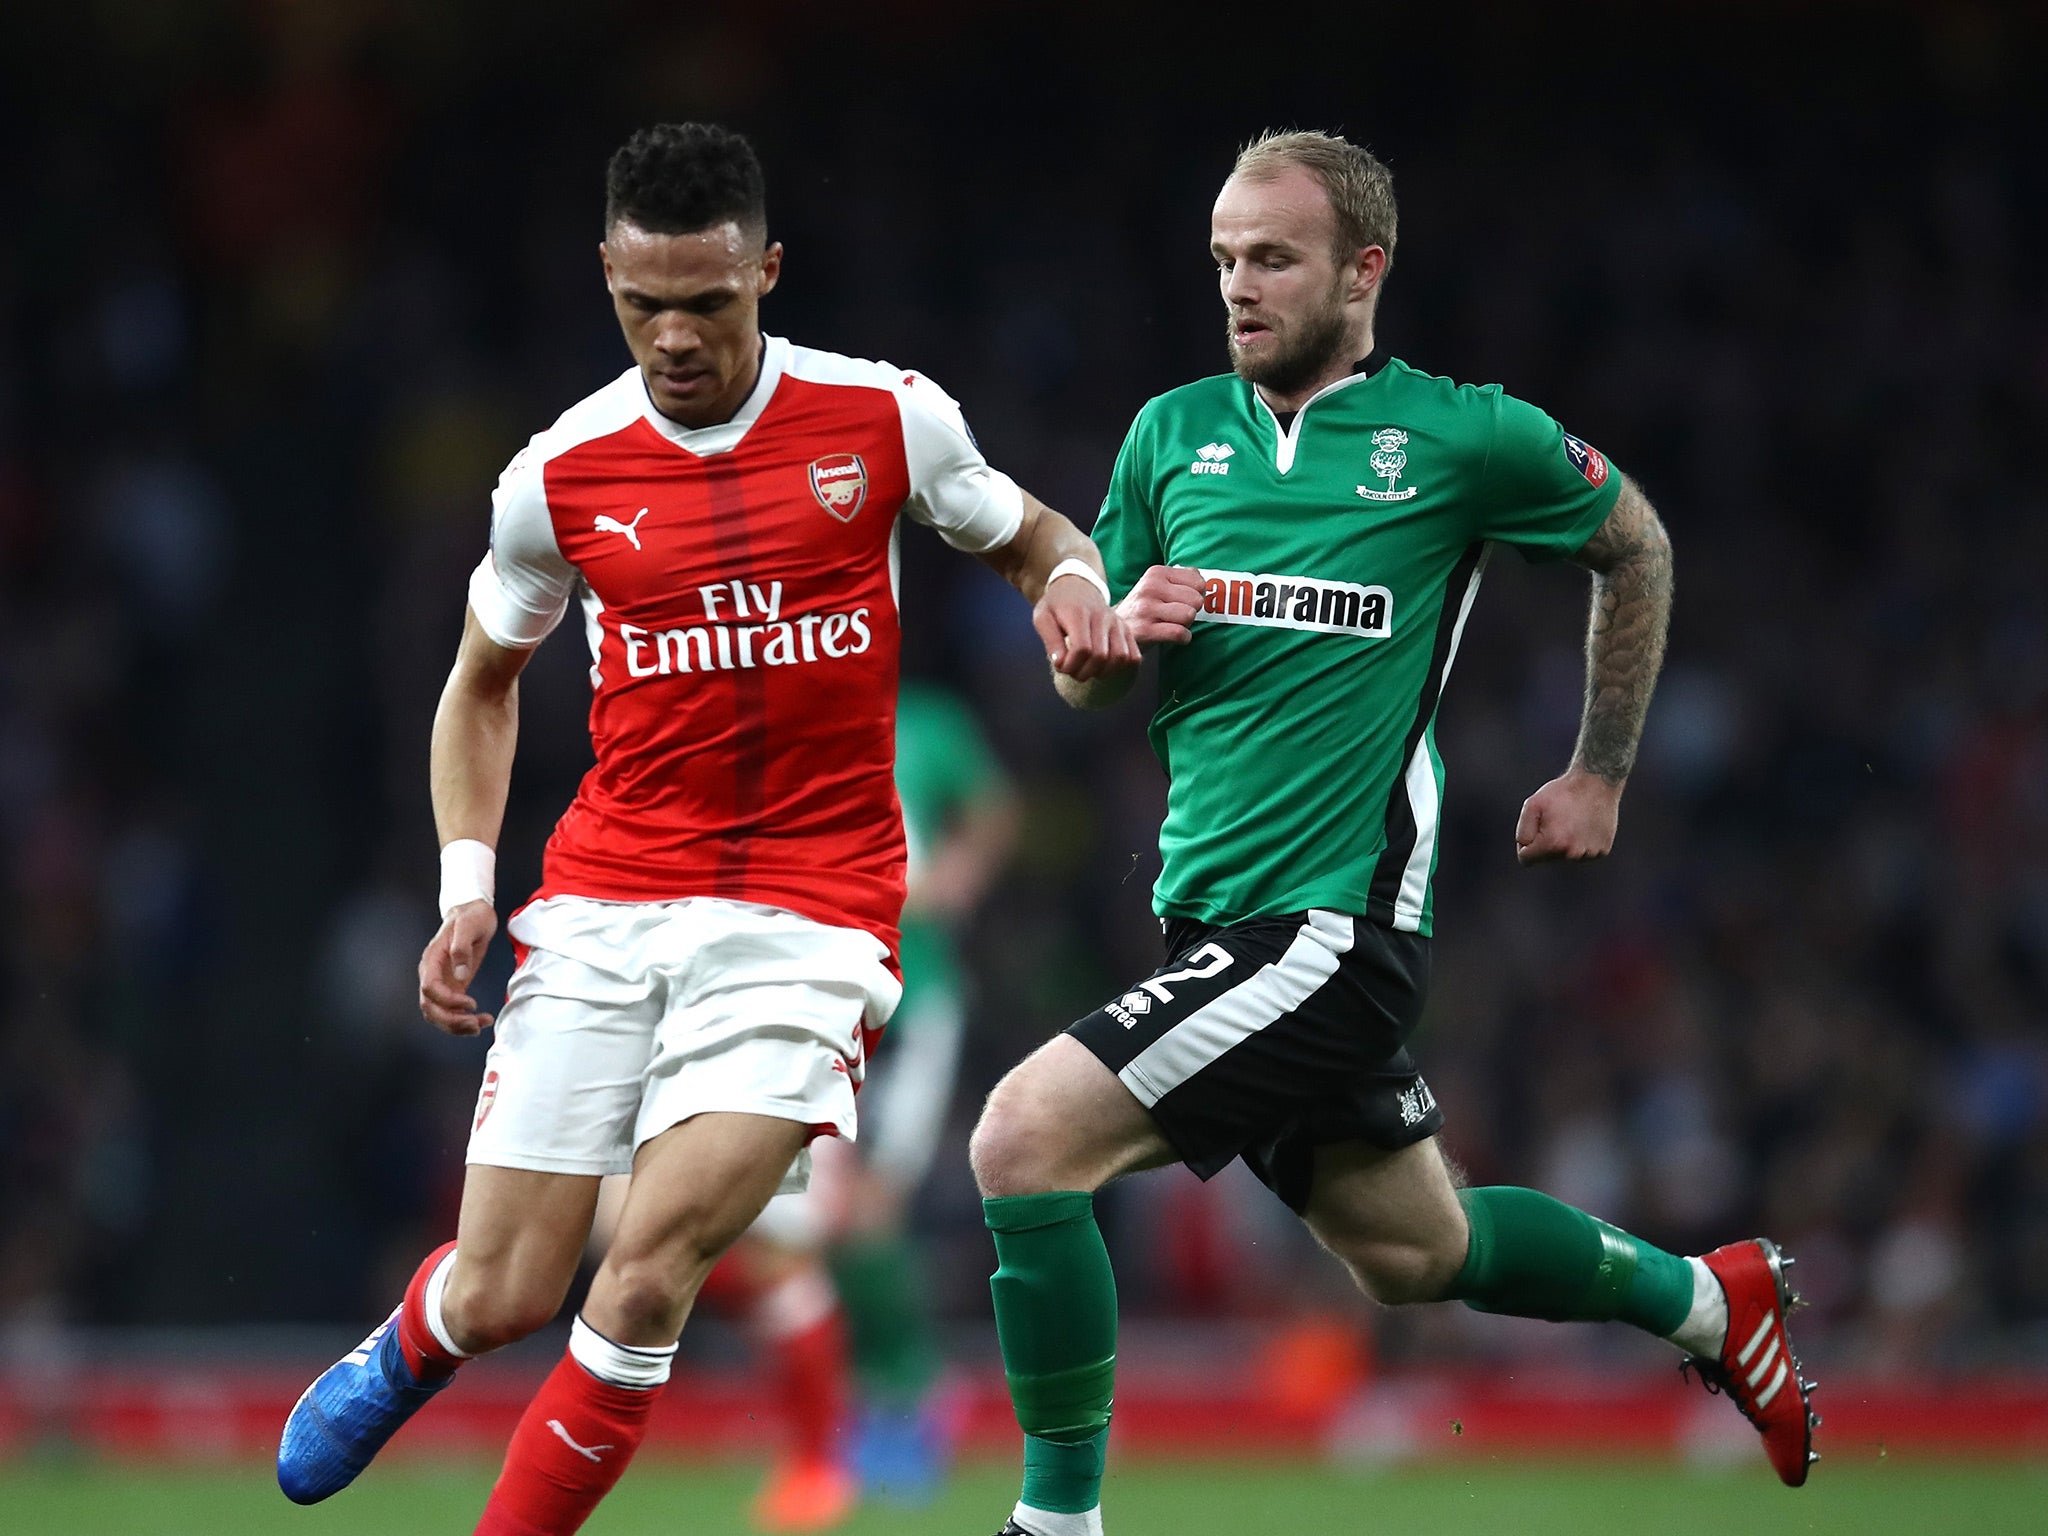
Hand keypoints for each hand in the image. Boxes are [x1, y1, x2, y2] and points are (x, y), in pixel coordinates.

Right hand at [419, 900, 498, 1034]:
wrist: (473, 912)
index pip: (430, 988)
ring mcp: (442, 983)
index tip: (471, 1003)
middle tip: (476, 1024)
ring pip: (439, 1014)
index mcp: (431, 960)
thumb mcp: (468, 926)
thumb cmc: (470, 917)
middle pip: (430, 1007)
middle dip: (451, 1021)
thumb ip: (461, 948)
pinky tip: (481, 1021)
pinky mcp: (454, 987)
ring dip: (457, 1025)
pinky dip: (463, 1020)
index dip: (448, 1000)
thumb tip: (460, 975)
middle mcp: (432, 975)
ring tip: (480, 1026)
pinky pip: (451, 1011)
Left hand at [1034, 571, 1140, 679]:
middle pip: (1101, 656)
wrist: (1076, 586)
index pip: (1082, 649)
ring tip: (1088, 668)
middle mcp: (1102, 617)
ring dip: (1102, 672)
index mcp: (1079, 613)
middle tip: (1072, 670)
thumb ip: (1050, 641)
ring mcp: (1117, 623)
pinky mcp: (1126, 630)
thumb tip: (1060, 663)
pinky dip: (1120, 667)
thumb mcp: (1042, 618)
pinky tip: (1104, 666)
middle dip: (1083, 672)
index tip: (1060, 665)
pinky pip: (1133, 656)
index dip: (1071, 665)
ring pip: (1120, 658)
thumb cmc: (1057, 605)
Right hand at [1117, 565, 1206, 646]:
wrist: (1113, 629)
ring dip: (1186, 624)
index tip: (1185, 601)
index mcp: (1156, 573)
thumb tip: (1203, 581)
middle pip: (1196, 599)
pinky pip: (1180, 633)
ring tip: (1172, 624)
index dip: (1197, 595)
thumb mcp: (1156, 585)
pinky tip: (1174, 637)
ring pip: (1189, 615)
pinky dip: (1183, 638)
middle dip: (1192, 610)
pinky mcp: (1145, 630)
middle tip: (1177, 615)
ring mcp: (1146, 609)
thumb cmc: (1142, 608)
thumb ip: (1181, 578)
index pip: (1199, 582)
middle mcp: (1150, 588)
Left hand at [1515, 768, 1622, 863]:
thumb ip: (1522, 831)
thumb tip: (1525, 849)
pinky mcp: (1603, 850)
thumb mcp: (1532, 805)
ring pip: (1567, 856)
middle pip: (1547, 858)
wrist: (1597, 781)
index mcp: (1553, 843)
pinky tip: (1587, 825)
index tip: (1536, 828)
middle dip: (1547, 842)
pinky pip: (1584, 853)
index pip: (1526, 859)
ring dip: (1566, 843)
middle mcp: (1572, 854)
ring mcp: (1589, 854)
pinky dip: (1583, 842)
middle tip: (1559, 819)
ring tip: (1574, 820)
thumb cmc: (1562, 792)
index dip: (1526, 844)